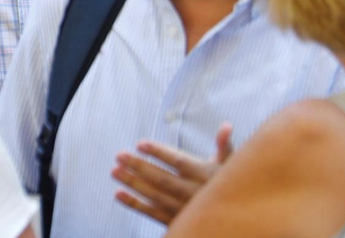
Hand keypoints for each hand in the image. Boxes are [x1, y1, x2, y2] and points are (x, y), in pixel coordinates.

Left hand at [111, 123, 232, 224]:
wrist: (230, 217)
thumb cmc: (226, 182)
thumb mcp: (229, 164)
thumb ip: (224, 145)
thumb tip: (227, 126)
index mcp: (204, 174)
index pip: (178, 162)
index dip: (159, 152)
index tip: (140, 144)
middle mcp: (192, 192)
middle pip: (162, 179)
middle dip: (139, 167)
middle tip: (119, 155)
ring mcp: (182, 207)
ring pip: (154, 196)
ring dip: (133, 184)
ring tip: (114, 171)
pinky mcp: (174, 219)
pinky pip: (152, 213)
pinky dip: (135, 204)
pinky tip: (118, 194)